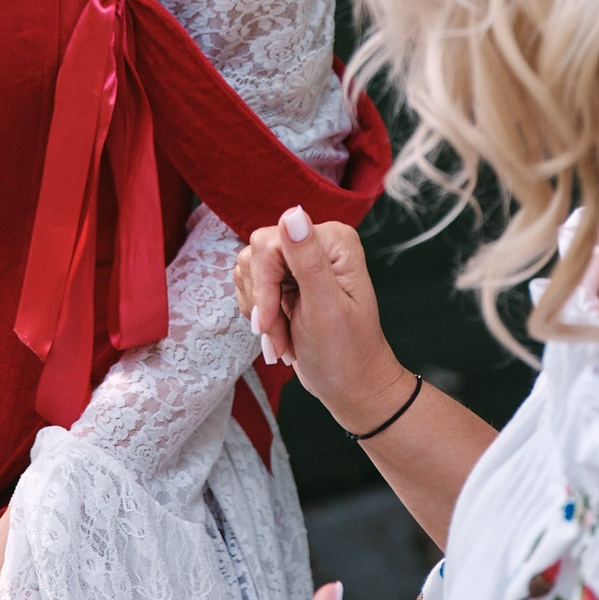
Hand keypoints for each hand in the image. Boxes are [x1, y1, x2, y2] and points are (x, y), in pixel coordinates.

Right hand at [234, 210, 413, 437]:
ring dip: (260, 312)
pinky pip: (250, 283)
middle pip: (256, 254)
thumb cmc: (345, 354)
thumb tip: (292, 213)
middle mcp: (317, 242)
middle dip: (262, 302)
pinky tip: (278, 334)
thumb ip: (308, 260)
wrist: (349, 386)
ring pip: (248, 269)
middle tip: (277, 337)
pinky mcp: (287, 278)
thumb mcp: (325, 309)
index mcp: (334, 240)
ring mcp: (300, 259)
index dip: (264, 285)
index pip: (270, 243)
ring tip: (283, 339)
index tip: (269, 322)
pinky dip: (258, 314)